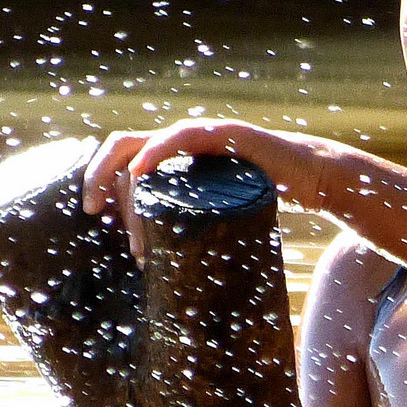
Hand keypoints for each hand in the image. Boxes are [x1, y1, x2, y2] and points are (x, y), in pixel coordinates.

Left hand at [81, 120, 341, 258]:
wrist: (313, 177)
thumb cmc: (262, 200)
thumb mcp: (212, 216)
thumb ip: (185, 229)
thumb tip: (154, 270)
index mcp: (172, 158)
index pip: (121, 159)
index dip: (100, 179)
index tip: (93, 212)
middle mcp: (180, 142)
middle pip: (121, 147)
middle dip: (100, 180)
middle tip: (98, 218)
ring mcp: (202, 136)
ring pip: (144, 146)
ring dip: (128, 184)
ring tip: (129, 226)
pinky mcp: (227, 136)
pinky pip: (184, 137)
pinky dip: (158, 150)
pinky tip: (142, 170)